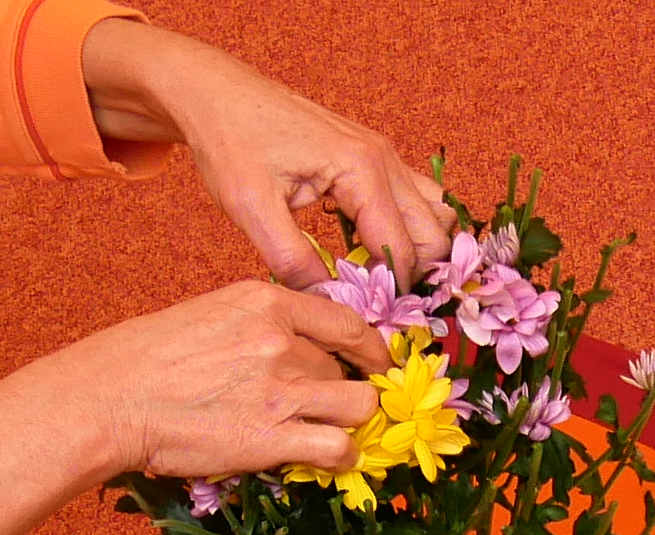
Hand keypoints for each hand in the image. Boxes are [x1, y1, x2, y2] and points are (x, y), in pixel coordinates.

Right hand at [0, 281, 387, 534]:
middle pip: (347, 367)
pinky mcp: (273, 437)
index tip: (377, 361)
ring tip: (330, 434)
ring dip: (350, 423)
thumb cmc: (143, 359)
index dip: (371, 346)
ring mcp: (281, 388)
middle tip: (324, 409)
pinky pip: (340, 447)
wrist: (109, 399)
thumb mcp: (207, 315)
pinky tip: (326, 460)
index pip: (345, 320)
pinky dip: (342, 457)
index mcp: (264, 301)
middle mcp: (281, 339)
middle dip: (342, 389)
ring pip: (358, 405)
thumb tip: (292, 346)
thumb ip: (256, 324)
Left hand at [78, 21, 449, 286]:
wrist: (218, 94)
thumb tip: (328, 302)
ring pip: (436, 214)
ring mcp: (384, 155)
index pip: (402, 249)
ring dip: (418, 251)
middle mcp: (385, 159)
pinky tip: (371, 250)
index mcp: (362, 170)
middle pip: (436, 234)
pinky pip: (415, 199)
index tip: (366, 320)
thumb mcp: (251, 208)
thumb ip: (292, 260)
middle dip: (414, 275)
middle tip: (376, 303)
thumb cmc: (232, 141)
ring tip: (378, 279)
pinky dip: (408, 229)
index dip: (389, 292)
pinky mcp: (374, 157)